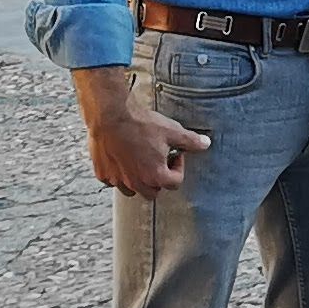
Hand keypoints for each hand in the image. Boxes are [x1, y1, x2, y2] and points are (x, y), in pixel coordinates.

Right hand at [74, 66, 212, 196]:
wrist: (110, 115)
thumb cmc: (140, 124)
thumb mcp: (172, 131)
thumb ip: (191, 141)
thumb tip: (206, 144)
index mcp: (156, 176)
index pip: (175, 183)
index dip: (178, 167)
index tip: (174, 154)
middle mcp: (136, 183)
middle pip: (154, 192)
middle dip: (159, 179)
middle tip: (158, 160)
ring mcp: (118, 180)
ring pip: (132, 190)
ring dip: (138, 180)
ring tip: (140, 160)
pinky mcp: (103, 173)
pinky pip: (113, 181)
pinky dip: (119, 174)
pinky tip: (122, 157)